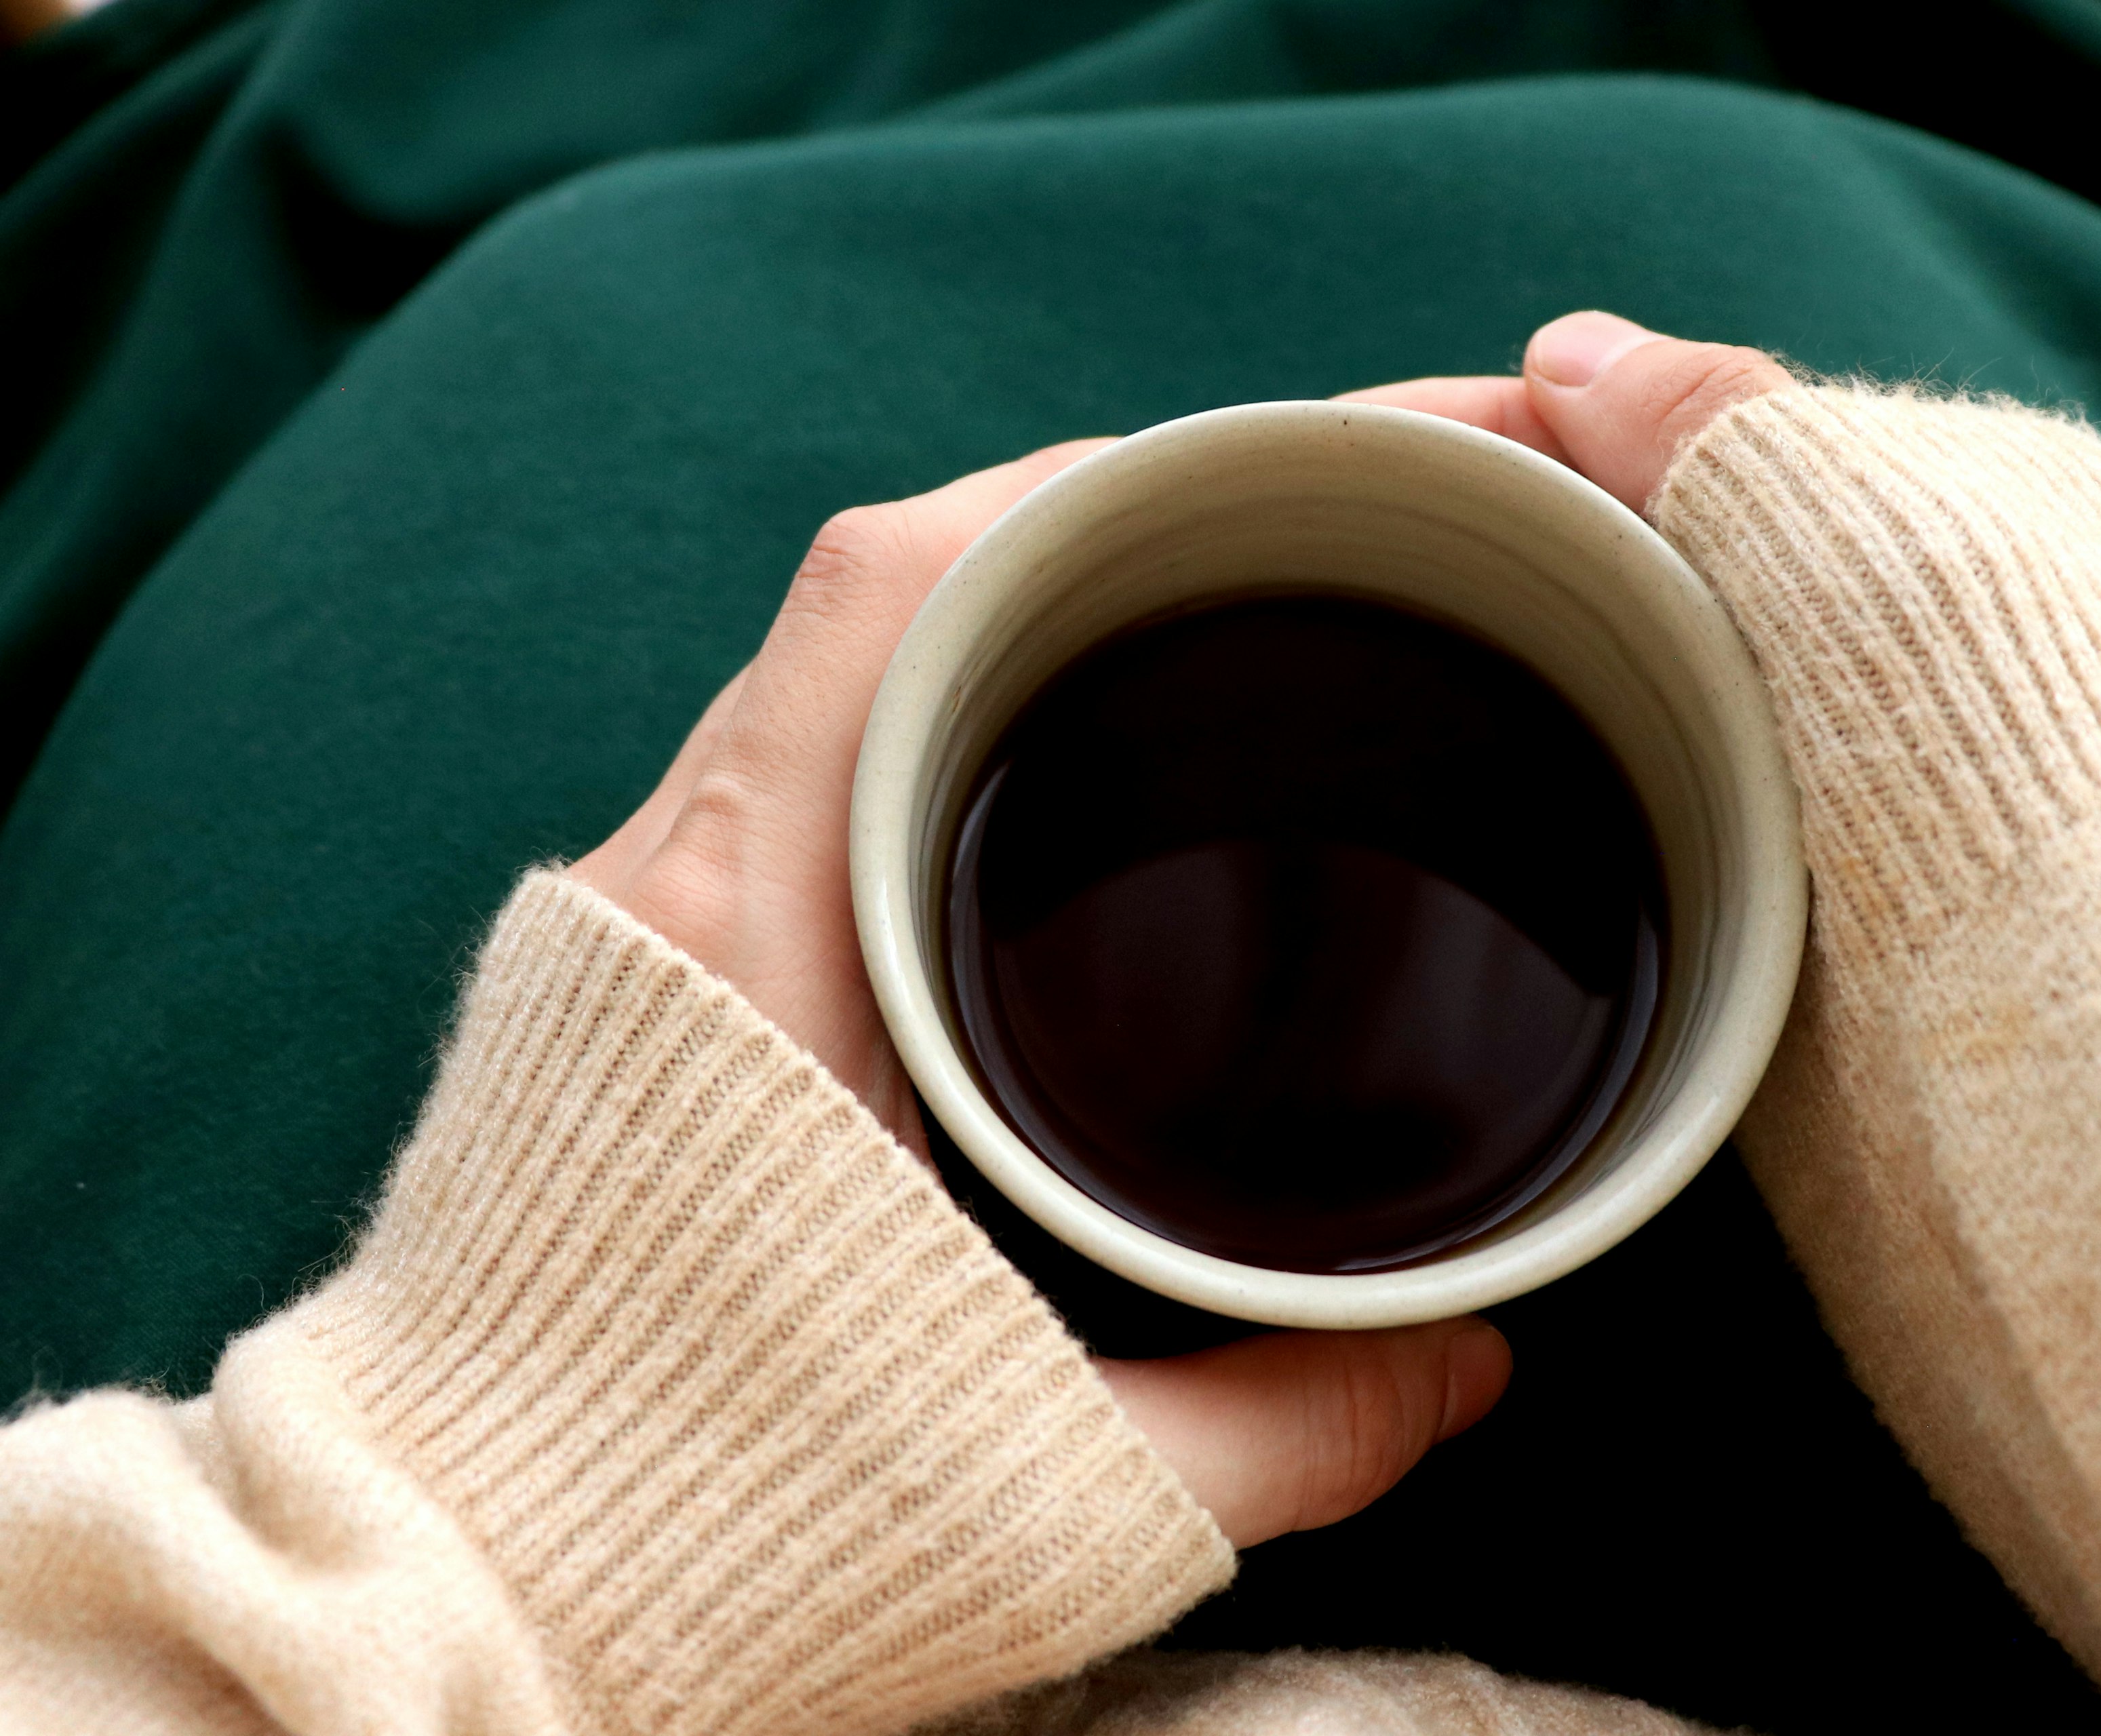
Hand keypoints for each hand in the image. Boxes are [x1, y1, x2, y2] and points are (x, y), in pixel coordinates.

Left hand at [569, 309, 1783, 1549]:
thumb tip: (1480, 1361)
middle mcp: (680, 889)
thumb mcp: (1047, 1481)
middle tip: (1276, 553)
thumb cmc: (705, 1527)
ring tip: (1194, 634)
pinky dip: (937, 724)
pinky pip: (794, 766)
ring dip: (1009, 624)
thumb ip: (1292, 1421)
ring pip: (834, 675)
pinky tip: (1061, 783)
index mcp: (757, 945)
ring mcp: (640, 924)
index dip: (1073, 490)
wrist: (459, 1602)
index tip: (1247, 478)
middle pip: (877, 596)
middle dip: (1091, 534)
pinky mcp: (634, 980)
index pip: (880, 596)